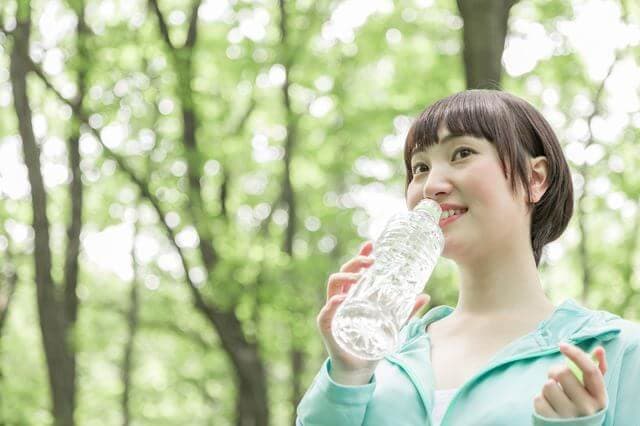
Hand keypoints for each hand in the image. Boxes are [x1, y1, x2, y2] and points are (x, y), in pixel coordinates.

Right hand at [316, 241, 429, 383]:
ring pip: (333, 286)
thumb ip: (406, 311)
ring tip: (359, 277)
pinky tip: (342, 299)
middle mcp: (341, 299)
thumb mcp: (393, 325)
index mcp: (354, 295)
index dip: (360, 255)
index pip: (354, 270)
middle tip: (370, 261)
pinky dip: (332, 304)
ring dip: (345, 277)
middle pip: (343, 273)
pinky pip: (326, 312)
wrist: (359, 369)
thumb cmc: (372, 343)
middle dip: (355, 262)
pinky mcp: (327, 327)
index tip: (371, 245)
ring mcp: (332, 311)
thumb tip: (425, 295)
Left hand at [533, 342, 607, 418]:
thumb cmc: (582, 403)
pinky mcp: (551, 422)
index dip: (576, 354)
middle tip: (557, 379)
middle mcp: (587, 408)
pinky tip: (549, 405)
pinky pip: (538, 399)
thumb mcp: (592, 390)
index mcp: (599, 397)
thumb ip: (595, 369)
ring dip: (548, 387)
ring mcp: (569, 417)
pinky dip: (540, 399)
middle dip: (555, 371)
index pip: (591, 371)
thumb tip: (598, 349)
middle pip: (563, 373)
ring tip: (555, 395)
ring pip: (548, 385)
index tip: (562, 345)